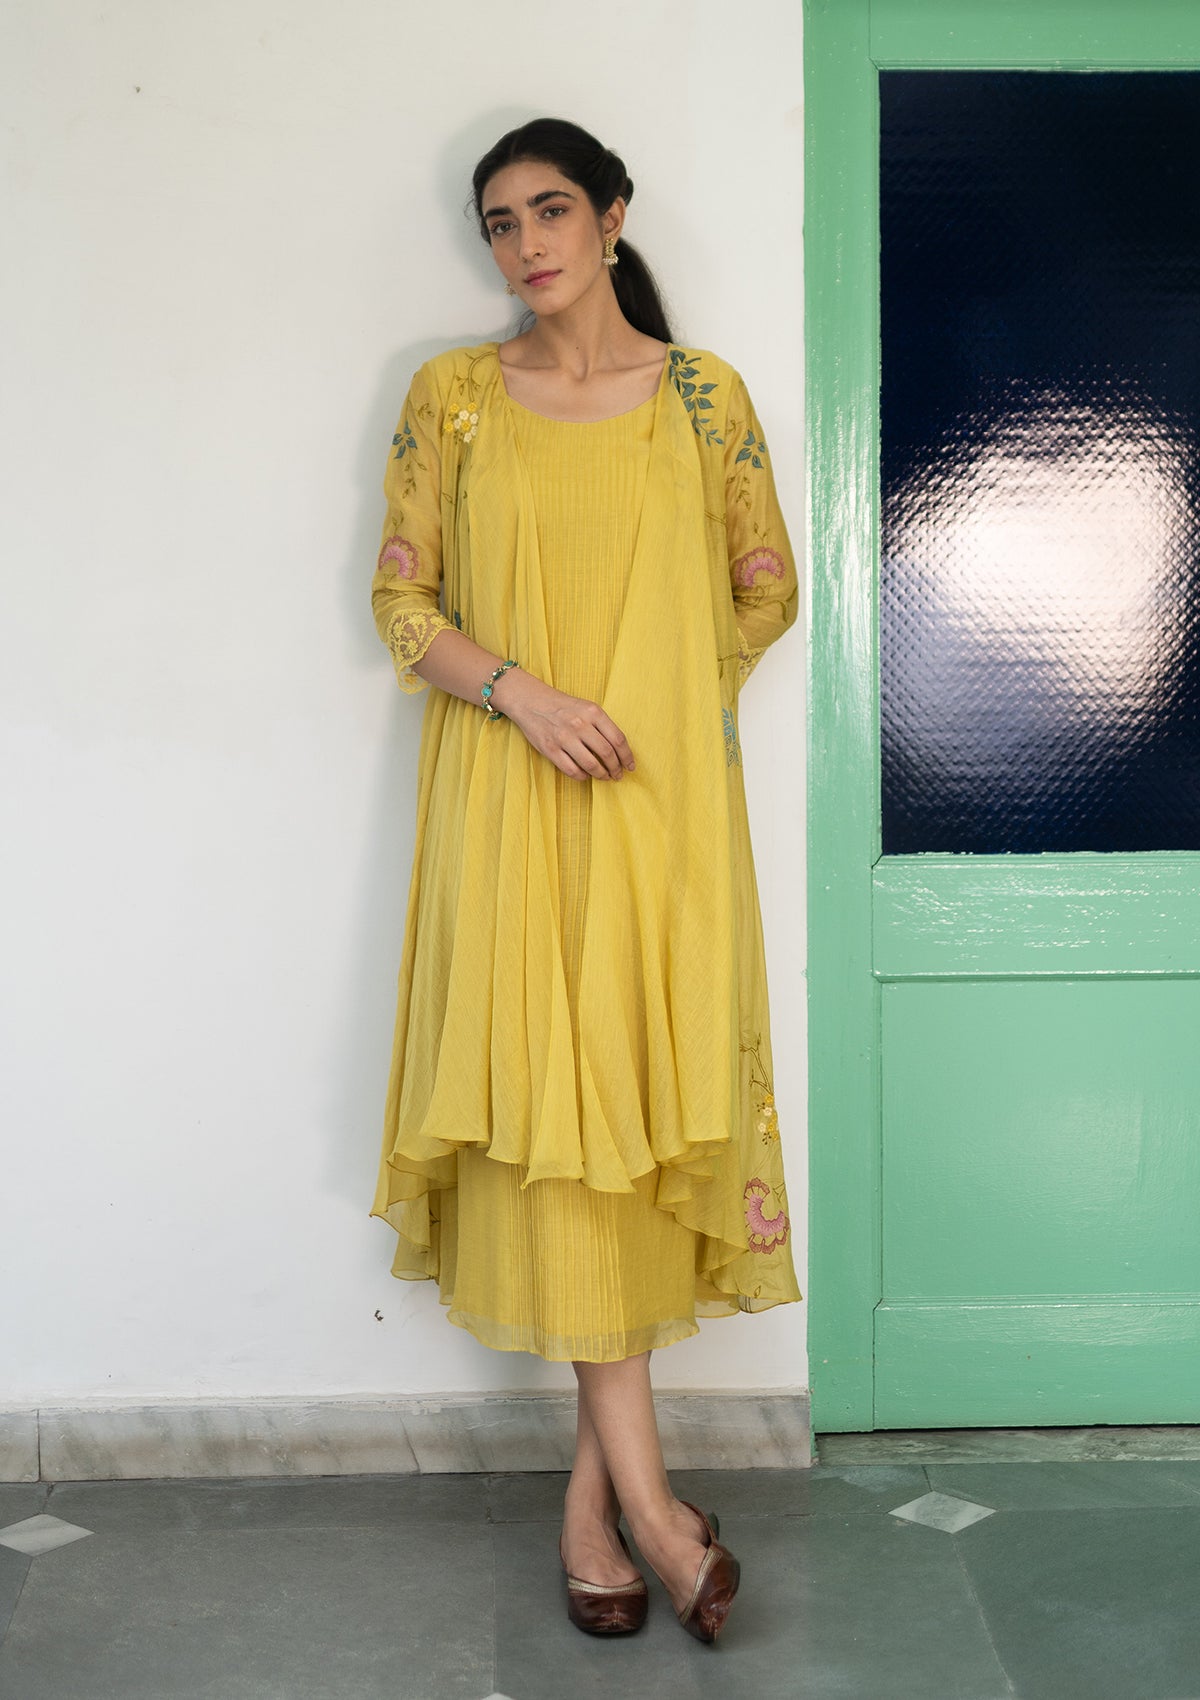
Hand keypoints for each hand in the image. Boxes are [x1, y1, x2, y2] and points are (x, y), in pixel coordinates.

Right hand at [491, 671, 635, 781]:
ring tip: (604, 777)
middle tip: (618, 775)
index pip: (618, 738)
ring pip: (591, 764)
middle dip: (616, 768)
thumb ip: (602, 725)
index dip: (627, 756)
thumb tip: (619, 750)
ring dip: (601, 774)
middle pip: (607, 753)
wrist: (531, 701)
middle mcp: (580, 724)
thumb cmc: (562, 706)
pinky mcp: (550, 749)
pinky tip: (586, 775)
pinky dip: (583, 776)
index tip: (630, 766)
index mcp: (593, 712)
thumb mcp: (586, 707)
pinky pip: (572, 770)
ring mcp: (564, 737)